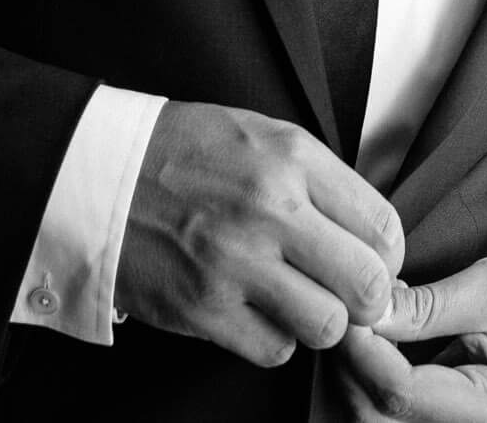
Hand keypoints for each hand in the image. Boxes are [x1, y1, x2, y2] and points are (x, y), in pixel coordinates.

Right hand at [112, 100, 404, 368]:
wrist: (99, 174)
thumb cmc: (184, 152)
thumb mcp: (260, 135)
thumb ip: (319, 180)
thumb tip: (374, 238)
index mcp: (291, 158)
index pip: (383, 226)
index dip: (387, 256)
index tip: (370, 261)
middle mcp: (270, 208)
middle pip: (368, 284)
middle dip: (366, 298)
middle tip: (345, 293)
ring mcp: (235, 262)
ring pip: (328, 326)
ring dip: (319, 321)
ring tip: (296, 300)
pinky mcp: (203, 308)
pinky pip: (275, 350)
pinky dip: (273, 339)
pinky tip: (254, 311)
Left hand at [335, 252, 486, 421]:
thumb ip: (430, 304)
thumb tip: (368, 311)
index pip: (401, 393)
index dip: (363, 349)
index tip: (350, 304)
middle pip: (376, 416)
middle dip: (350, 362)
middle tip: (347, 307)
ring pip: (373, 419)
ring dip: (354, 371)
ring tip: (364, 320)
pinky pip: (387, 415)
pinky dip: (369, 379)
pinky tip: (375, 340)